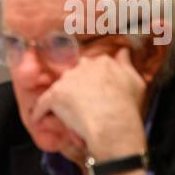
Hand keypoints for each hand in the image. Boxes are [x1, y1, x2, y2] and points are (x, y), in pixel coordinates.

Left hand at [31, 48, 147, 161]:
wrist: (112, 123)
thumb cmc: (127, 106)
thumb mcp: (135, 82)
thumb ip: (126, 64)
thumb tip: (123, 51)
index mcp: (102, 62)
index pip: (91, 67)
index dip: (91, 82)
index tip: (93, 93)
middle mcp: (82, 67)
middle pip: (74, 76)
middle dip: (75, 89)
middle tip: (80, 105)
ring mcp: (67, 80)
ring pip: (59, 89)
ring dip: (59, 101)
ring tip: (64, 115)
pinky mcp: (54, 95)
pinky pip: (42, 104)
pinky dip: (40, 112)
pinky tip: (39, 120)